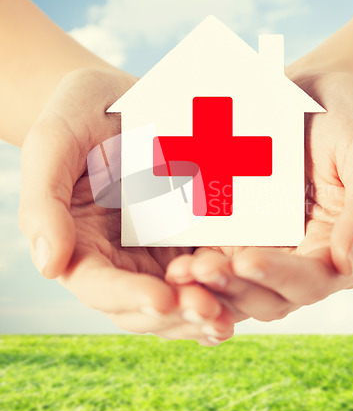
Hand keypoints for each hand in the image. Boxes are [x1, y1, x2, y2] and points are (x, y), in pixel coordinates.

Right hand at [18, 68, 233, 344]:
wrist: (119, 97)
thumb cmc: (79, 114)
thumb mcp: (54, 143)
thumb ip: (45, 203)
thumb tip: (50, 266)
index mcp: (82, 245)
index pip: (99, 286)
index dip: (128, 296)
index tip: (161, 298)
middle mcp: (121, 258)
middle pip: (144, 306)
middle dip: (177, 313)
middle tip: (211, 311)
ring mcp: (158, 249)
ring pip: (180, 297)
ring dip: (205, 310)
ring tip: (231, 313)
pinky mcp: (190, 234)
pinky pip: (208, 268)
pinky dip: (226, 284)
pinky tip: (250, 285)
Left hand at [166, 71, 352, 321]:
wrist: (312, 93)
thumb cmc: (349, 119)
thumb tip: (348, 262)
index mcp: (340, 249)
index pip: (313, 280)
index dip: (280, 277)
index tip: (246, 259)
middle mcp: (302, 258)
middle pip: (269, 295)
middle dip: (234, 287)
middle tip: (198, 269)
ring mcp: (267, 248)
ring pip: (238, 286)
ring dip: (209, 287)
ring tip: (179, 271)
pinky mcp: (239, 233)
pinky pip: (218, 258)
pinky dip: (198, 268)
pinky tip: (174, 259)